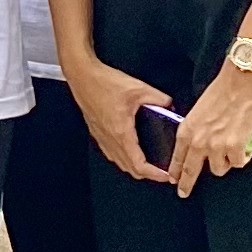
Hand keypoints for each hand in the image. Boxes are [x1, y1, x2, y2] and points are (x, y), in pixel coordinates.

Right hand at [63, 53, 173, 184]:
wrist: (82, 76)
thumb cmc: (103, 82)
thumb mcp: (138, 88)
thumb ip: (158, 98)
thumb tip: (169, 105)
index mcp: (121, 132)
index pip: (139, 165)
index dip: (155, 174)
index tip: (166, 175)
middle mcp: (110, 139)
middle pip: (130, 169)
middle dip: (147, 174)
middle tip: (161, 171)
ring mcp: (102, 137)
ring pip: (119, 162)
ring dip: (134, 167)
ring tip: (149, 163)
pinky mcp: (97, 131)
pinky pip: (112, 153)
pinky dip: (124, 158)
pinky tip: (130, 149)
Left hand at [165, 68, 251, 197]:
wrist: (238, 85)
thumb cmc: (220, 93)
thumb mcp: (197, 113)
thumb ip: (195, 131)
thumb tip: (197, 144)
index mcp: (186, 131)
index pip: (177, 158)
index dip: (175, 172)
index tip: (174, 180)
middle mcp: (198, 141)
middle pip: (190, 171)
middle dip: (186, 184)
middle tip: (184, 191)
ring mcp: (216, 146)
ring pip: (218, 169)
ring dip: (225, 163)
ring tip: (230, 152)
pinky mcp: (235, 147)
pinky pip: (237, 163)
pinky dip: (242, 158)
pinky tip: (244, 150)